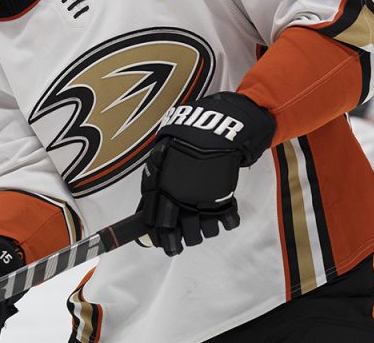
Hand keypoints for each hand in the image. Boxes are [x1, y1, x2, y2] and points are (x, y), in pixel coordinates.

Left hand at [138, 92, 274, 255]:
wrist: (211, 132)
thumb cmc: (182, 142)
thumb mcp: (158, 159)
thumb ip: (152, 184)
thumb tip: (145, 207)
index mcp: (163, 194)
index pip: (159, 227)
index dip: (163, 239)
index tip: (166, 242)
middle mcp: (183, 203)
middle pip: (185, 237)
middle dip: (186, 238)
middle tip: (187, 230)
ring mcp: (205, 202)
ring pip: (207, 232)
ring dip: (206, 229)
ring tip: (204, 217)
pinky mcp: (225, 198)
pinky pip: (228, 220)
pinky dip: (227, 219)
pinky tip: (222, 211)